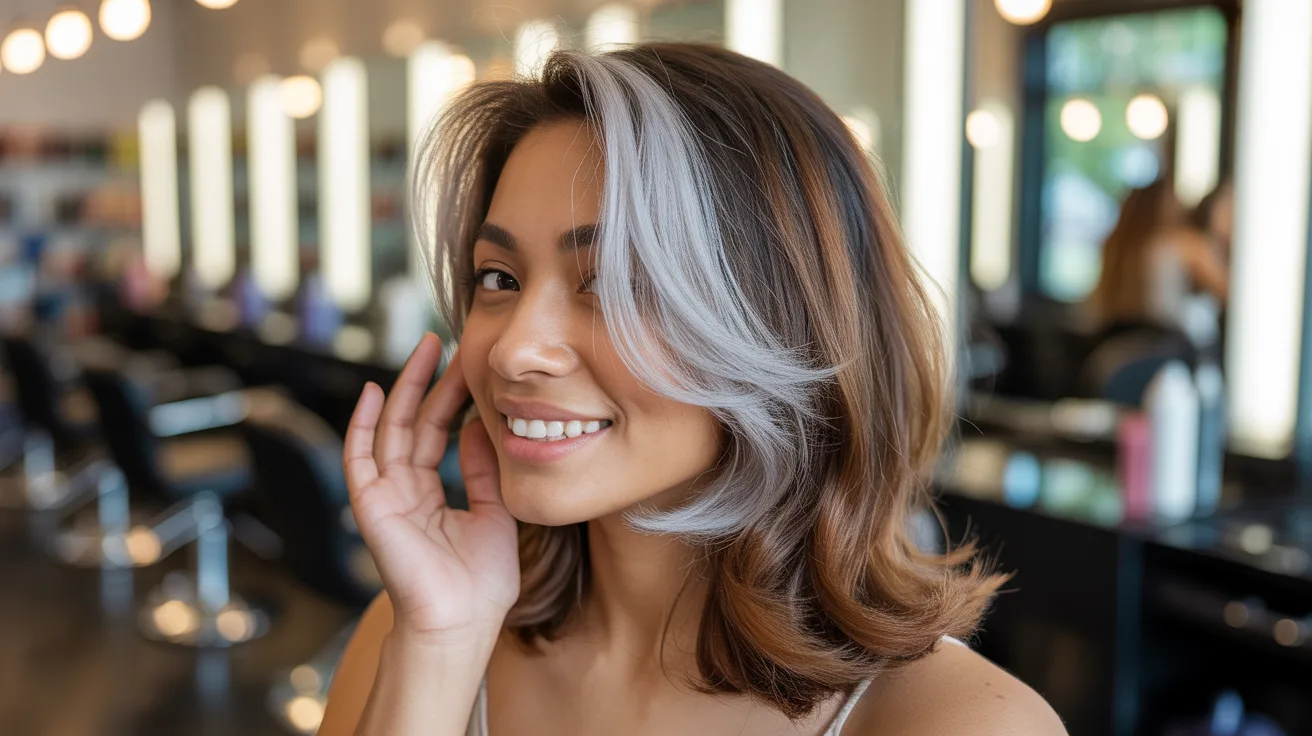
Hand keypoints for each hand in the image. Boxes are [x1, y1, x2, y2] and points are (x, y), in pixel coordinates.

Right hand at [344, 334, 518, 649]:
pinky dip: (360, 424)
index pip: (439, 433)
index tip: (469, 365)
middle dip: (430, 381)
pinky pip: (359, 458)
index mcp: (431, 494)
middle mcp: (404, 490)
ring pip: (391, 429)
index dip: (453, 397)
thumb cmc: (481, 583)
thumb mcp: (495, 513)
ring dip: (406, 388)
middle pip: (414, 423)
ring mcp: (385, 497)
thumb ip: (483, 471)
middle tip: (446, 341)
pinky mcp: (371, 506)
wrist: (462, 623)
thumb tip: (480, 426)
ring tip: (426, 350)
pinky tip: (371, 392)